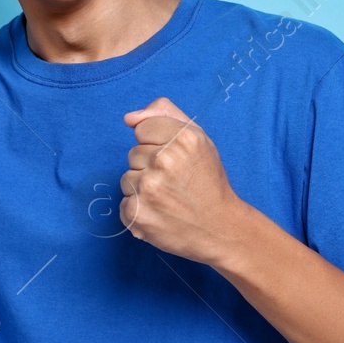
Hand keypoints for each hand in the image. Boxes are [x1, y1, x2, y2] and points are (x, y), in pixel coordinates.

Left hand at [120, 97, 249, 264]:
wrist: (219, 227)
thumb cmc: (208, 182)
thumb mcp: (198, 138)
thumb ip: (164, 114)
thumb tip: (129, 118)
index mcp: (182, 137)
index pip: (142, 129)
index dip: (157, 144)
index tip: (174, 159)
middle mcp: (164, 159)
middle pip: (133, 153)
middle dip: (149, 166)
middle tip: (174, 182)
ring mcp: (148, 187)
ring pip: (127, 178)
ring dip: (142, 188)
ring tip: (167, 198)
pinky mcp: (136, 212)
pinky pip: (124, 202)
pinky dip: (139, 210)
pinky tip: (160, 213)